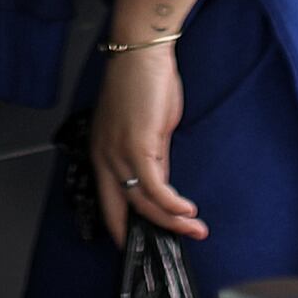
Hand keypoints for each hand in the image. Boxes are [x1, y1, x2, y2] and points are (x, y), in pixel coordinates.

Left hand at [92, 38, 205, 246]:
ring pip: (143, 203)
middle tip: (173, 246)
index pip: (108, 202)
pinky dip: (173, 204)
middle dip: (148, 234)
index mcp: (101, 153)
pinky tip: (188, 210)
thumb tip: (162, 184)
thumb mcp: (145, 128)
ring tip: (195, 229)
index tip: (140, 244)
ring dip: (172, 221)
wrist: (141, 52)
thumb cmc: (143, 82)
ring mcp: (118, 154)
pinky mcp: (137, 147)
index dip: (122, 227)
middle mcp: (104, 158)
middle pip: (122, 210)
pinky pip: (156, 188)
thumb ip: (152, 158)